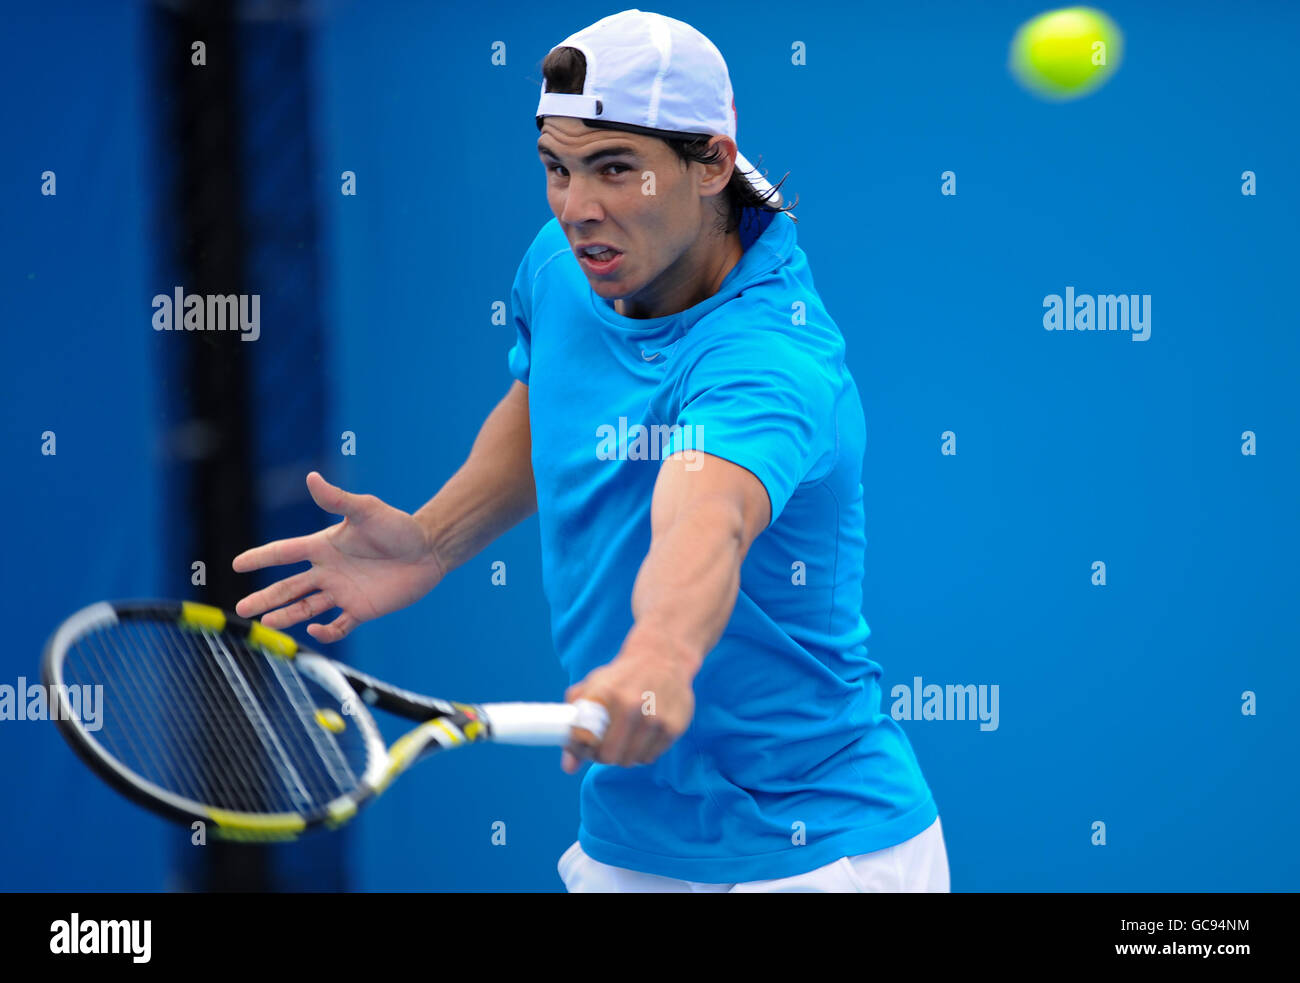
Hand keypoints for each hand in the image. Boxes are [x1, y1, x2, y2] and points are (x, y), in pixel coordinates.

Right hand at [231, 472, 444, 642]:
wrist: (429, 549)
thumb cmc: (398, 526)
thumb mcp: (366, 510)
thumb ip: (337, 500)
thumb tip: (311, 477)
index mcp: (324, 546)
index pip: (284, 552)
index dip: (260, 557)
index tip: (236, 563)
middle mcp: (329, 571)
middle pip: (288, 587)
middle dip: (265, 598)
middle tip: (241, 608)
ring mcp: (343, 592)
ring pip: (306, 608)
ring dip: (286, 616)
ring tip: (265, 623)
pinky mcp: (362, 609)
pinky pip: (338, 626)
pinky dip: (325, 632)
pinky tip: (314, 631)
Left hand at [561, 624, 698, 772]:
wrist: (663, 656)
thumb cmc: (622, 677)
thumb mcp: (594, 687)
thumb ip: (575, 723)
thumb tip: (568, 767)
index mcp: (605, 693)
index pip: (585, 739)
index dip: (582, 750)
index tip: (585, 747)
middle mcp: (630, 705)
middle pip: (609, 756)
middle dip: (604, 756)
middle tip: (605, 748)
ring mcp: (654, 717)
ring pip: (630, 760)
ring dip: (624, 756)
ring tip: (625, 739)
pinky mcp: (673, 726)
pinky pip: (650, 757)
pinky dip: (643, 753)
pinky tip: (642, 735)